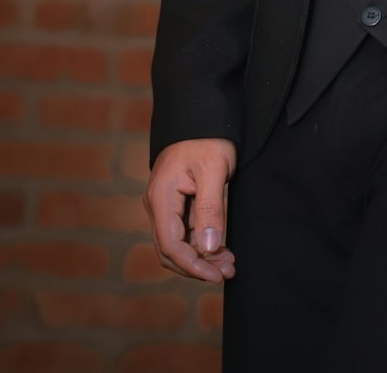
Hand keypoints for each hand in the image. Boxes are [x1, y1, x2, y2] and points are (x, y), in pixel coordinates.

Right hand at [144, 137, 237, 282]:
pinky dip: (202, 242)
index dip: (194, 266)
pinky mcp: (176, 201)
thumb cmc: (208, 137)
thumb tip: (208, 248)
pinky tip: (222, 248)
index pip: (171, 246)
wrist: (201, 111)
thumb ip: (210, 210)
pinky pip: (184, 231)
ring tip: (230, 263)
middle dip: (199, 265)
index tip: (218, 275)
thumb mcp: (214, 171)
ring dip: (202, 256)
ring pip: (179, 242)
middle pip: (171, 250)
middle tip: (228, 271)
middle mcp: (157, 203)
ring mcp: (165, 203)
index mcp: (161, 197)